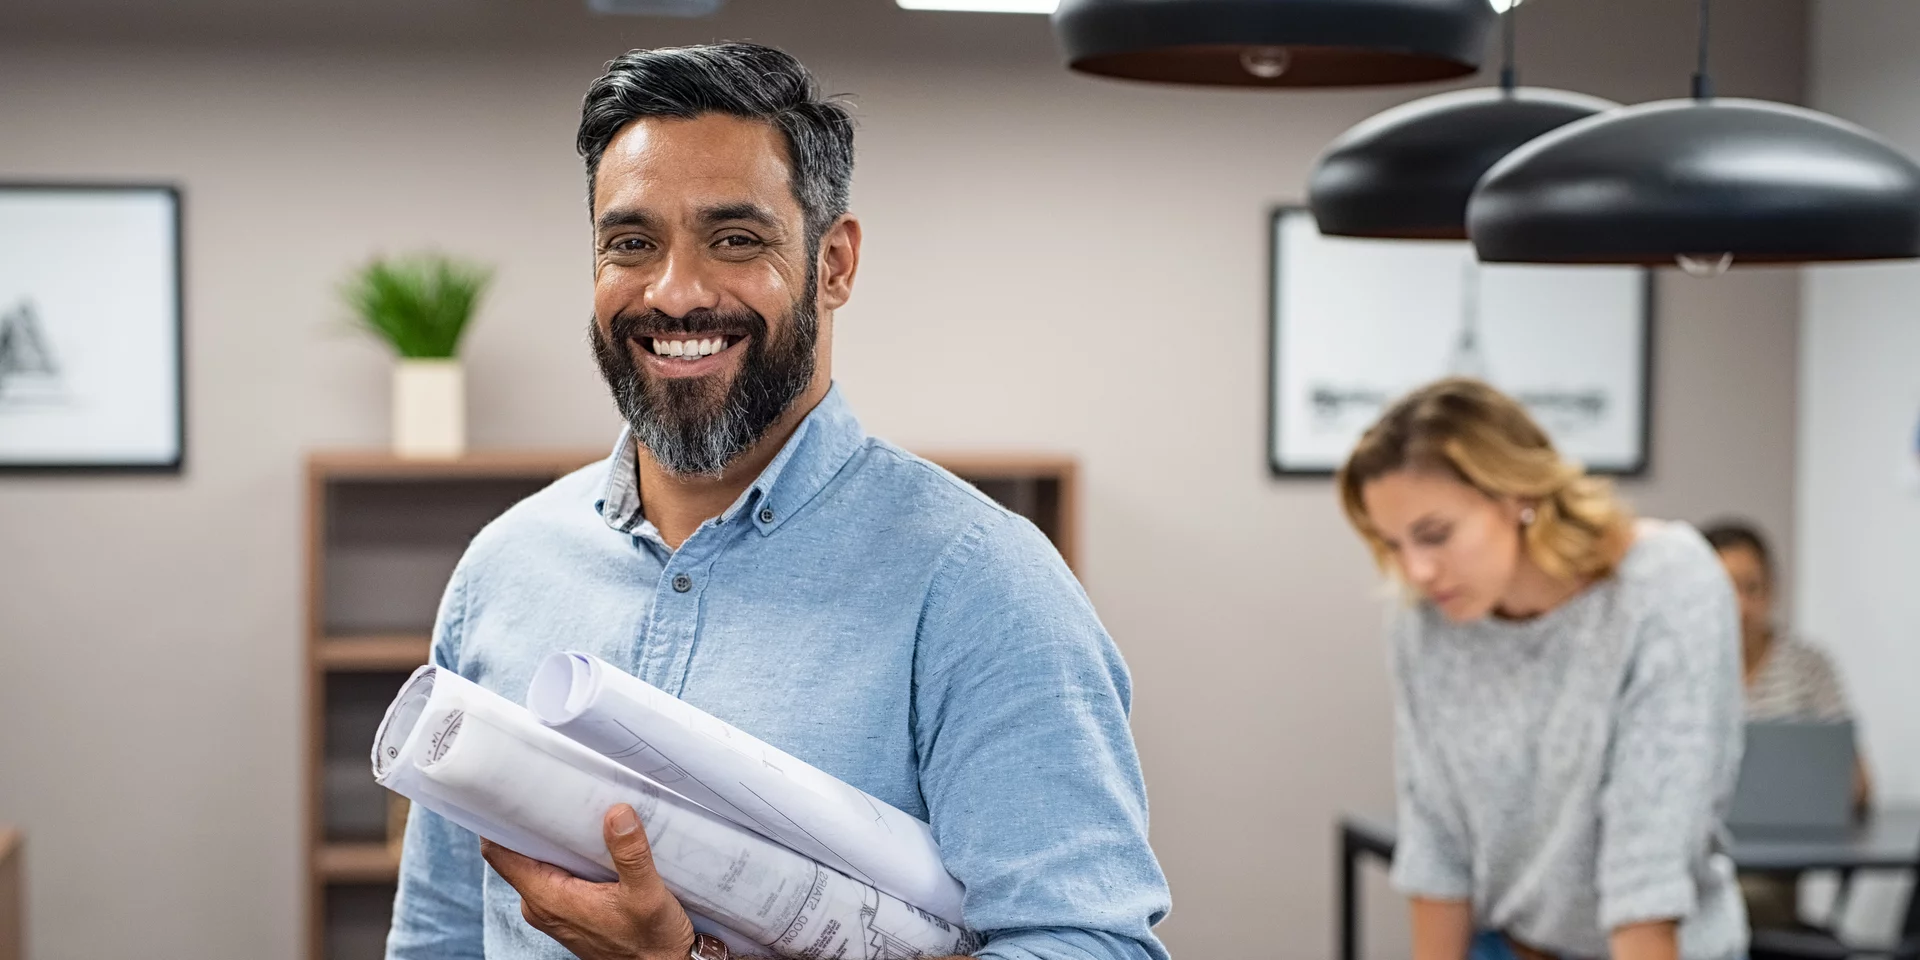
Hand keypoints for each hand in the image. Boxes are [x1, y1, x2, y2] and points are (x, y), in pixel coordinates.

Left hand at [482, 804, 696, 959]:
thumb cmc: (651, 942)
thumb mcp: (647, 894)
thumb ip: (630, 853)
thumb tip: (617, 813)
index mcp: (548, 898)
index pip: (500, 853)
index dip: (498, 819)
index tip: (509, 788)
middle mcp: (542, 905)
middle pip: (519, 852)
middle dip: (534, 820)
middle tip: (554, 786)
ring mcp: (554, 909)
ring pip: (539, 862)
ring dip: (555, 837)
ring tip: (577, 806)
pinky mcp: (569, 911)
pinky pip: (556, 873)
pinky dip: (569, 853)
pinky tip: (592, 838)